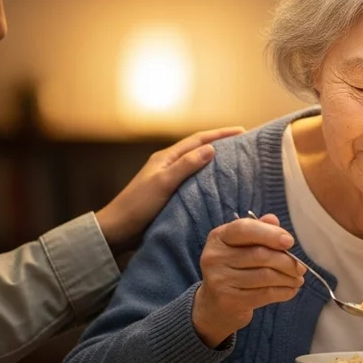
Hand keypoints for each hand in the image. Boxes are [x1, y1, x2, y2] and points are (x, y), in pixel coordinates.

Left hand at [96, 127, 243, 252]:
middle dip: (221, 144)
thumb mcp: (163, 183)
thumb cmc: (137, 206)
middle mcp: (168, 166)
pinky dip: (208, 181)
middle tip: (243, 146)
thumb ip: (186, 165)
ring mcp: (169, 181)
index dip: (220, 134)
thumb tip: (211, 148)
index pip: (198, 140)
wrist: (118, 231)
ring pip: (197, 166)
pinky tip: (219, 188)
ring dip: (215, 162)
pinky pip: (194, 183)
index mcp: (166, 158)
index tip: (242, 131)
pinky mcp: (170, 196)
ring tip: (237, 165)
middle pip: (198, 150)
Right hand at [192, 213, 306, 346]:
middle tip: (301, 268)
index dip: (270, 234)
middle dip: (286, 261)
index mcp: (218, 237)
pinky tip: (291, 290)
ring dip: (288, 278)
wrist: (215, 304)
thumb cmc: (234, 269)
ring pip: (265, 276)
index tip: (290, 241)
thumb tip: (274, 220)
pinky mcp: (229, 300)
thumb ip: (258, 231)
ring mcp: (219, 280)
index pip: (244, 229)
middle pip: (260, 255)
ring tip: (298, 279)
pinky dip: (283, 292)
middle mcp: (214, 257)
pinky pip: (264, 294)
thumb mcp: (241, 246)